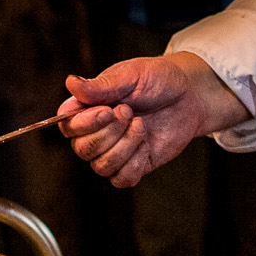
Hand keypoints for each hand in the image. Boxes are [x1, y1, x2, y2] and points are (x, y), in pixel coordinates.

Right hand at [58, 52, 251, 187]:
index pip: (67, 125)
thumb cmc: (157, 80)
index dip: (83, 123)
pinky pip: (121, 179)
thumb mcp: (130, 75)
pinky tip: (146, 144)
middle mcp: (97, 132)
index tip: (107, 110)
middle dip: (109, 133)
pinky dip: (134, 164)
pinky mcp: (134, 166)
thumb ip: (100, 85)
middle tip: (130, 111)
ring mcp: (114, 151)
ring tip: (141, 125)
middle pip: (83, 149)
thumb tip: (71, 83)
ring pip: (101, 166)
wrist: (189, 95)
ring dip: (124, 146)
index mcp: (88, 108)